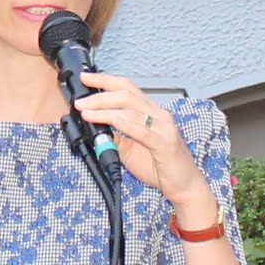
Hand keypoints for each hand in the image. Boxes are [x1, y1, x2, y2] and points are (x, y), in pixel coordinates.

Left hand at [75, 71, 213, 212]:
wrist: (185, 186)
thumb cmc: (161, 167)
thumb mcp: (130, 151)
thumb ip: (116, 138)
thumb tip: (95, 128)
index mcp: (151, 113)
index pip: (127, 88)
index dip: (105, 80)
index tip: (85, 78)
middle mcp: (159, 115)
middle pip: (126, 94)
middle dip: (100, 94)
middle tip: (80, 100)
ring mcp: (164, 126)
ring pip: (131, 109)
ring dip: (104, 108)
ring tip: (86, 111)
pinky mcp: (166, 142)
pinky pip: (141, 129)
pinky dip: (122, 123)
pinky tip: (107, 120)